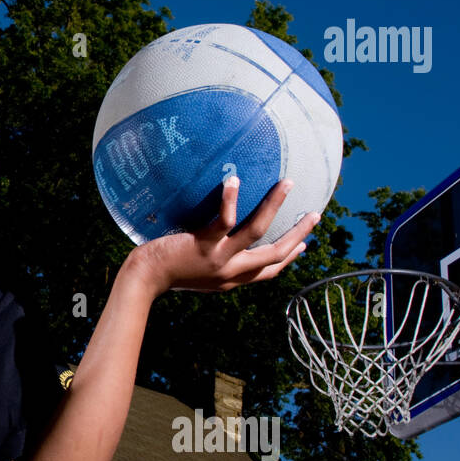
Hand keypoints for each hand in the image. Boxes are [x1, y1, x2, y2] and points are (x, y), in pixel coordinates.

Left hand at [129, 177, 318, 294]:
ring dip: (275, 207)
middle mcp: (231, 272)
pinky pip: (224, 220)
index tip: (303, 244)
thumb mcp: (197, 272)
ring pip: (258, 232)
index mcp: (231, 280)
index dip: (289, 258)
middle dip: (298, 234)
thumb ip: (214, 261)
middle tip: (315, 214)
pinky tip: (235, 180)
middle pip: (275, 254)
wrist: (144, 278)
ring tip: (288, 184)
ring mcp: (219, 258)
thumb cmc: (165, 270)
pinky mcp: (203, 245)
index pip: (268, 271)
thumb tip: (222, 239)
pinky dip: (232, 199)